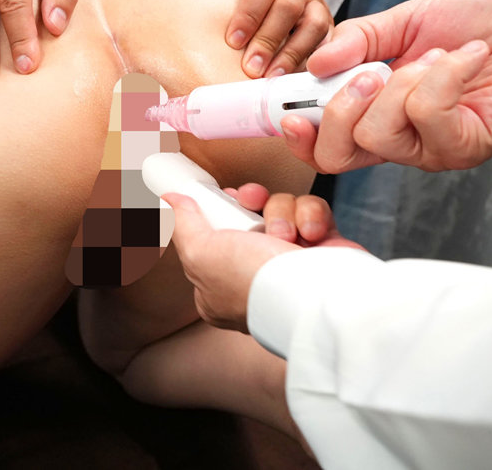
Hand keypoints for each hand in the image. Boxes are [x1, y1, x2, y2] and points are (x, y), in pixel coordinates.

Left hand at [163, 0, 331, 78]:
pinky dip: (313, 61)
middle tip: (251, 68)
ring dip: (293, 54)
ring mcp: (313, 5)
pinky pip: (325, 44)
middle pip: (289, 9)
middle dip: (269, 40)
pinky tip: (292, 81)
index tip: (233, 41)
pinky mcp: (325, 25)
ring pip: (312, 27)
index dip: (250, 15)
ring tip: (272, 78)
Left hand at [164, 186, 362, 332]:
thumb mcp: (201, 254)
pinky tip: (310, 233)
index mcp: (219, 284)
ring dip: (281, 213)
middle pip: (247, 215)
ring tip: (284, 236)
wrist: (316, 293)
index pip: (212, 238)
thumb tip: (169, 199)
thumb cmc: (254, 282)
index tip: (223, 197)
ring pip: (279, 209)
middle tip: (250, 202)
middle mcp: (254, 273)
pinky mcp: (321, 249)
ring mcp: (289, 261)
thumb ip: (182, 225)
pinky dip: (310, 216)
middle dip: (250, 202)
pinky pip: (311, 211)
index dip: (218, 212)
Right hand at [288, 0, 491, 171]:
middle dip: (340, 108)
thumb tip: (317, 62)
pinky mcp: (461, 146)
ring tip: (434, 58)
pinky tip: (464, 59)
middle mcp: (399, 140)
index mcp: (377, 115)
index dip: (299, 134)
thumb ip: (359, 39)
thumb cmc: (484, 26)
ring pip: (377, 134)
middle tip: (369, 72)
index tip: (288, 109)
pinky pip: (426, 116)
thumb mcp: (408, 20)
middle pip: (336, 156)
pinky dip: (442, 75)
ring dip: (402, 83)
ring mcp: (429, 149)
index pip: (324, 143)